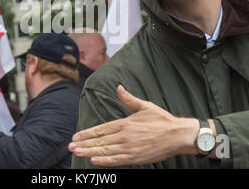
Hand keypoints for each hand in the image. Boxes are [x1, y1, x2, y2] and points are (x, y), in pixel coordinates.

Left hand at [68, 85, 197, 165]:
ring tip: (78, 153)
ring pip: (105, 151)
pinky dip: (105, 161)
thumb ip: (129, 99)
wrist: (177, 135)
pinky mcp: (135, 158)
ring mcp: (129, 148)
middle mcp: (124, 136)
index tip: (76, 136)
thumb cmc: (162, 120)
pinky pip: (117, 160)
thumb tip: (119, 88)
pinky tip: (94, 161)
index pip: (101, 129)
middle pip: (100, 141)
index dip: (87, 133)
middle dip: (84, 144)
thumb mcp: (144, 106)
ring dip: (90, 152)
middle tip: (71, 147)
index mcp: (125, 123)